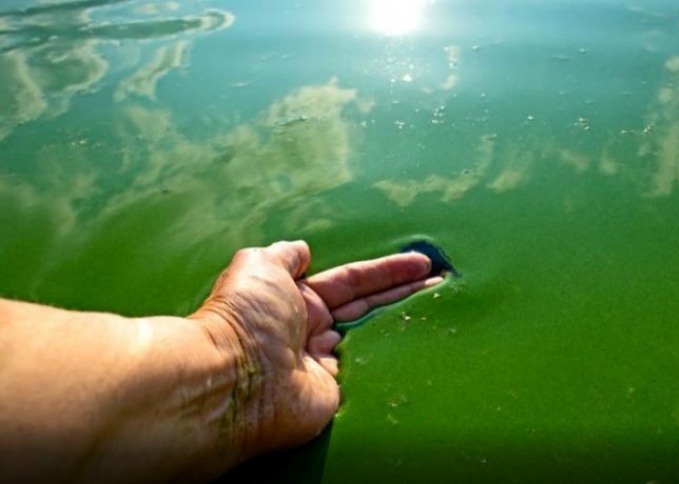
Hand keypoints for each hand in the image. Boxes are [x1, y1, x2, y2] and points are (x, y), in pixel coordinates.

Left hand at [189, 241, 440, 458]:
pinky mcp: (335, 394)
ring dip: (405, 322)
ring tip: (442, 307)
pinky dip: (394, 361)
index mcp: (297, 299)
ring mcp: (326, 364)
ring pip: (374, 338)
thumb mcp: (259, 266)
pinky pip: (371, 372)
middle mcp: (312, 330)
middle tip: (443, 282)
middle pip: (370, 307)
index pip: (353, 281)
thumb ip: (283, 255)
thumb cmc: (246, 317)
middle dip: (406, 293)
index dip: (388, 271)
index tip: (422, 263)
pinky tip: (421, 348)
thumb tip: (301, 249)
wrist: (235, 381)